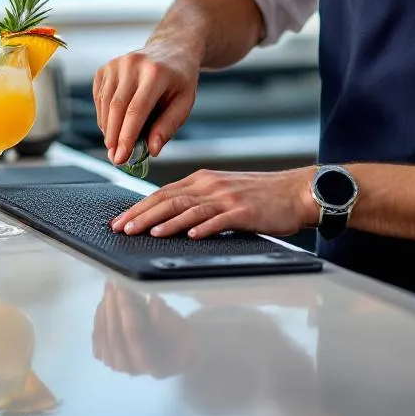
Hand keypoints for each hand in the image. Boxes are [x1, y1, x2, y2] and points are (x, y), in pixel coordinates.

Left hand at [91, 282, 193, 377]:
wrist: (172, 353)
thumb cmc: (176, 335)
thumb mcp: (177, 324)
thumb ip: (163, 315)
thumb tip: (150, 302)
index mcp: (150, 360)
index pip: (133, 333)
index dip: (126, 308)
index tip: (123, 287)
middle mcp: (129, 367)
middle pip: (114, 335)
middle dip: (112, 306)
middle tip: (112, 284)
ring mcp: (116, 364)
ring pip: (103, 336)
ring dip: (104, 310)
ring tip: (109, 289)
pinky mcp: (106, 357)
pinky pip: (97, 338)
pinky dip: (99, 319)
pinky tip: (104, 303)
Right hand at [93, 39, 199, 164]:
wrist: (171, 49)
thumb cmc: (180, 80)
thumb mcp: (185, 102)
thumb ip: (168, 126)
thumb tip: (152, 150)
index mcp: (156, 72)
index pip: (136, 110)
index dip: (127, 136)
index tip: (122, 158)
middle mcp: (133, 64)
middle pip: (117, 107)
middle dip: (114, 137)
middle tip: (116, 159)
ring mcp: (117, 64)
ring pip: (105, 104)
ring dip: (108, 129)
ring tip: (116, 145)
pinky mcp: (106, 67)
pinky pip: (99, 98)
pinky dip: (104, 116)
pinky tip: (113, 125)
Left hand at [110, 167, 318, 239]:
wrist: (294, 192)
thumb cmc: (259, 196)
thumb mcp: (223, 192)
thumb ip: (198, 201)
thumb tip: (169, 218)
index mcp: (203, 179)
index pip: (163, 193)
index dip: (139, 207)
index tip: (120, 221)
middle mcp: (211, 185)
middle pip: (169, 199)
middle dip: (142, 215)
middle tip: (121, 229)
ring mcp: (227, 197)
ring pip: (189, 209)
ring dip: (165, 222)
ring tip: (146, 234)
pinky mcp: (244, 211)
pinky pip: (220, 220)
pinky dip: (204, 227)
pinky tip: (190, 236)